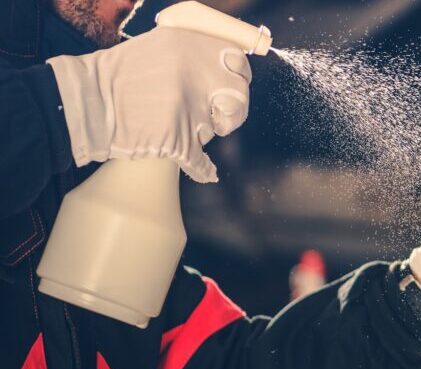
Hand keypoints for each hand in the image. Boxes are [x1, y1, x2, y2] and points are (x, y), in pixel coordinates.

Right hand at [47, 27, 252, 182]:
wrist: (86, 104)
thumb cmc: (114, 77)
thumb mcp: (156, 48)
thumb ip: (189, 56)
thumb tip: (220, 66)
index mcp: (188, 46)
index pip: (236, 60)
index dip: (237, 74)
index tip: (231, 81)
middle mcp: (193, 75)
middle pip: (237, 96)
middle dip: (233, 110)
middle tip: (222, 115)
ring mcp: (188, 110)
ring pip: (214, 128)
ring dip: (203, 132)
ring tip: (178, 127)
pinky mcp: (177, 141)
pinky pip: (201, 162)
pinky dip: (204, 171)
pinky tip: (207, 173)